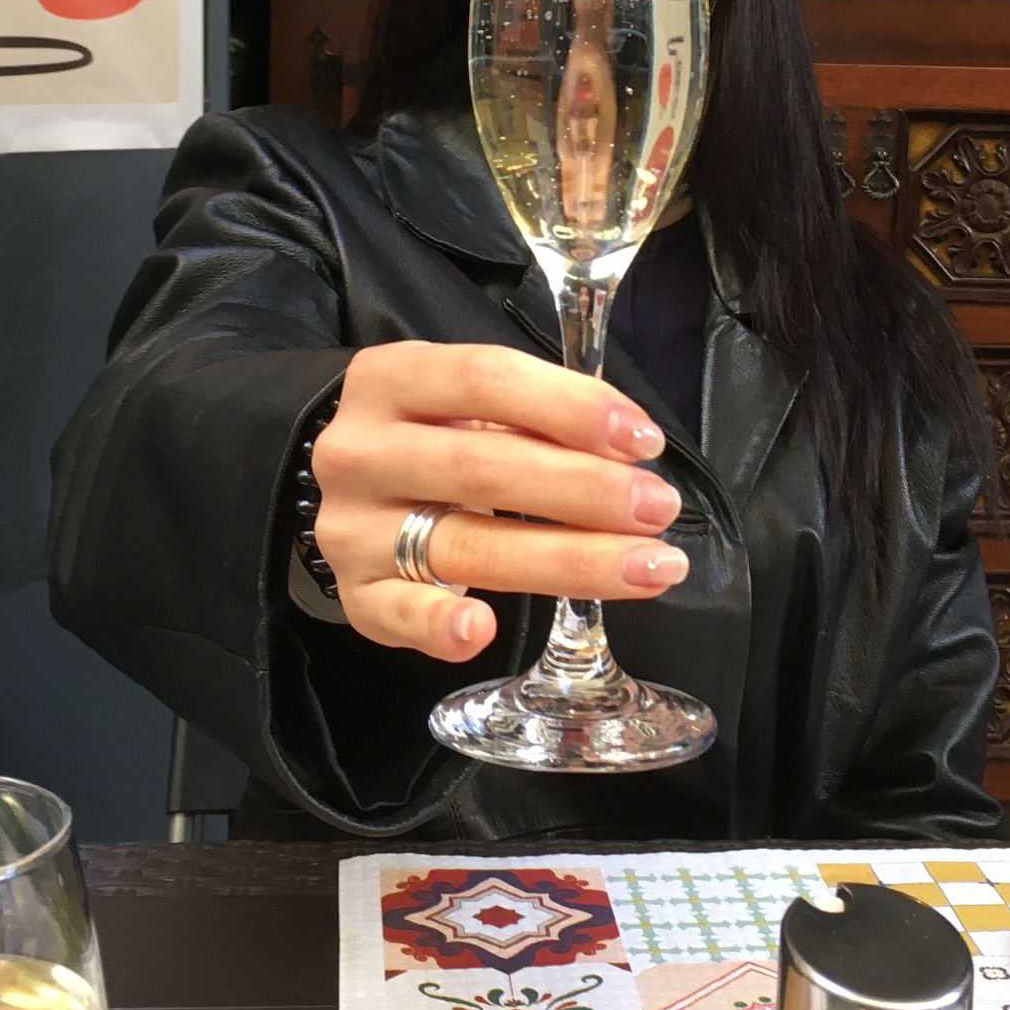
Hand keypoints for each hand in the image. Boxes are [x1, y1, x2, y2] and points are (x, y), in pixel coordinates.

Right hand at [310, 340, 685, 663]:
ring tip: (645, 568)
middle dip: (585, 490)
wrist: (354, 480)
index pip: (486, 380)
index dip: (570, 407)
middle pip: (482, 467)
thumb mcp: (469, 399)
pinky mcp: (353, 591)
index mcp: (391, 379)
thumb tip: (630, 449)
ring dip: (565, 560)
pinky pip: (395, 615)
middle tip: (658, 508)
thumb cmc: (434, 432)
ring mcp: (351, 525)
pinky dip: (438, 626)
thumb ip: (536, 412)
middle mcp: (361, 450)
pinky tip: (483, 631)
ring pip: (463, 546)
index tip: (642, 440)